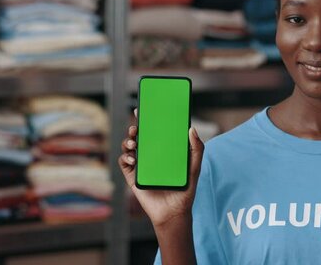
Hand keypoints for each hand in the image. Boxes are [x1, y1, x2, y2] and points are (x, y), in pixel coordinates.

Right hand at [119, 108, 204, 228]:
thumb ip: (196, 149)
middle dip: (135, 128)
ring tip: (134, 143)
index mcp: (164, 150)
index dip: (149, 119)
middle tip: (137, 126)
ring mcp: (141, 165)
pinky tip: (132, 157)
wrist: (174, 212)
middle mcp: (151, 155)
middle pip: (139, 136)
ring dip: (128, 141)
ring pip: (129, 147)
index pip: (155, 131)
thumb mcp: (194, 167)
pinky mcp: (133, 177)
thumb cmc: (185, 190)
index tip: (145, 109)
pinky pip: (124, 163)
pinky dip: (125, 157)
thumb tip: (191, 128)